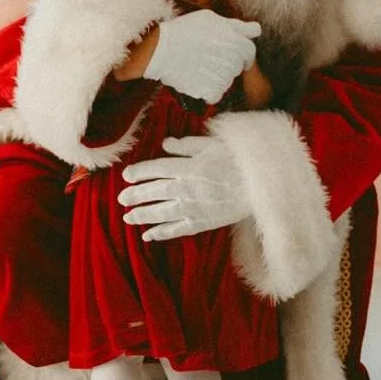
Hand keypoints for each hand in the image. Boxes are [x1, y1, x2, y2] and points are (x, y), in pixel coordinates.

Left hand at [118, 136, 250, 241]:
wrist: (260, 186)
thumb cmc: (238, 161)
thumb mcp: (212, 144)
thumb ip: (186, 145)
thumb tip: (165, 144)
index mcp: (187, 167)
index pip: (155, 169)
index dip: (138, 172)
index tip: (126, 176)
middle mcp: (185, 188)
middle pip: (153, 191)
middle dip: (134, 195)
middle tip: (120, 198)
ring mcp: (192, 208)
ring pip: (160, 212)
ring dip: (142, 215)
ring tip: (127, 217)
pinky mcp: (201, 222)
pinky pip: (176, 229)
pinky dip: (161, 233)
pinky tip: (148, 235)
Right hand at [143, 11, 260, 103]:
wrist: (160, 49)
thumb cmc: (184, 30)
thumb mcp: (211, 19)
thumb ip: (237, 26)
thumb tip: (257, 30)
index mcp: (235, 40)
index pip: (250, 51)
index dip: (241, 52)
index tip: (230, 53)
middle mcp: (232, 58)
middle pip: (238, 67)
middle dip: (228, 63)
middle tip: (208, 57)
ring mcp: (222, 75)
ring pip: (228, 81)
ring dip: (217, 77)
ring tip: (199, 66)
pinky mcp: (211, 90)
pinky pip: (217, 94)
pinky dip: (208, 90)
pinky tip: (196, 79)